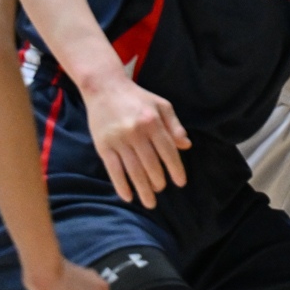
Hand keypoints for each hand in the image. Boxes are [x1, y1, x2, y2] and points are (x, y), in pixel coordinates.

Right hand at [83, 72, 187, 207]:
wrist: (105, 87)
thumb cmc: (137, 97)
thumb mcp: (162, 106)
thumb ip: (174, 126)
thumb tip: (187, 145)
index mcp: (153, 122)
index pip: (168, 151)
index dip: (175, 168)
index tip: (180, 182)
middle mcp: (136, 132)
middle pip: (151, 163)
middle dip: (158, 181)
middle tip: (162, 191)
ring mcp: (118, 140)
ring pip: (133, 170)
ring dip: (142, 188)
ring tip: (150, 201)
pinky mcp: (103, 145)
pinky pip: (113, 169)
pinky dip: (121, 185)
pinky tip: (128, 196)